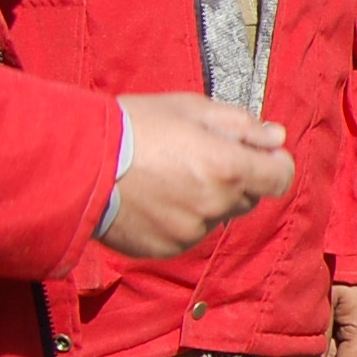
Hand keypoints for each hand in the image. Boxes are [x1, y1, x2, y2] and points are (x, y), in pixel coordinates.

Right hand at [98, 94, 294, 258]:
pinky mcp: (167, 247)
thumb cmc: (133, 126)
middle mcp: (214, 204)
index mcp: (227, 167)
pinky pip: (188, 233)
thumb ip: (241, 125)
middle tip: (198, 157)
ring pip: (216, 216)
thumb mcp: (190, 109)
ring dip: (206, 200)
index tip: (259, 155)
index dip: (273, 165)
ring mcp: (190, 231)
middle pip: (248, 197)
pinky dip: (180, 218)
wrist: (76, 163)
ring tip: (167, 176)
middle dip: (235, 179)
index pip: (280, 178)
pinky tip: (153, 197)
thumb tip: (277, 138)